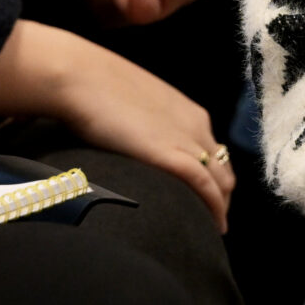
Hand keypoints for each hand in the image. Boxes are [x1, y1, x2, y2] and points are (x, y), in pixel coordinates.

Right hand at [0, 19, 233, 227]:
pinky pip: (206, 187)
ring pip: (221, 181)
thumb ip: (143, 124)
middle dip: (221, 196)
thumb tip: (132, 141)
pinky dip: (214, 209)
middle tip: (208, 219)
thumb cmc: (94, 86)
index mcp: (188, 112)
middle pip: (223, 169)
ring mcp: (187, 141)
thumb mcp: (132, 105)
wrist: (80, 77)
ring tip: (210, 227)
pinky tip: (214, 226)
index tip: (203, 194)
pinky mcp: (172, 156)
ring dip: (220, 207)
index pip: (213, 151)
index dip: (212, 175)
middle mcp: (196, 127)